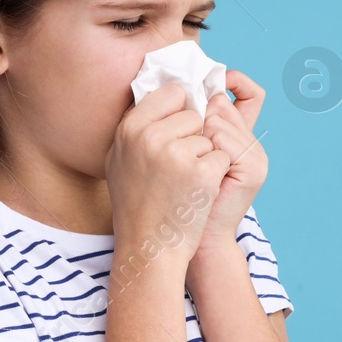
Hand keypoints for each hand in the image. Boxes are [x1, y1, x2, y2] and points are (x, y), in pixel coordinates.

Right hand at [106, 81, 231, 268]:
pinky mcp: (200, 172)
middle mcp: (150, 136)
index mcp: (130, 128)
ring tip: (182, 186)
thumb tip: (160, 93)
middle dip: (193, 139)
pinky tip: (196, 194)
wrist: (149, 248)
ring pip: (209, 138)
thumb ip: (138, 125)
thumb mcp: (120, 159)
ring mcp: (176, 153)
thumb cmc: (136, 205)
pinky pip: (221, 158)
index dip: (180, 112)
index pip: (171, 93)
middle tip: (174, 171)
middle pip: (194, 115)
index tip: (175, 135)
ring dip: (204, 159)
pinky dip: (215, 176)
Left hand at [191, 68, 267, 254]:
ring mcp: (256, 156)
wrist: (188, 239)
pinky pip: (221, 139)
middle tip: (182, 147)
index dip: (233, 82)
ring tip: (187, 166)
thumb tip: (179, 85)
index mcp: (239, 136)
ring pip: (219, 119)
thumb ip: (188, 122)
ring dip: (194, 136)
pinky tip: (197, 173)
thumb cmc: (175, 196)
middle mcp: (252, 143)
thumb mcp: (180, 152)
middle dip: (197, 118)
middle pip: (224, 104)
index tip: (205, 86)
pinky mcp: (253, 169)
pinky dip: (203, 151)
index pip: (249, 94)